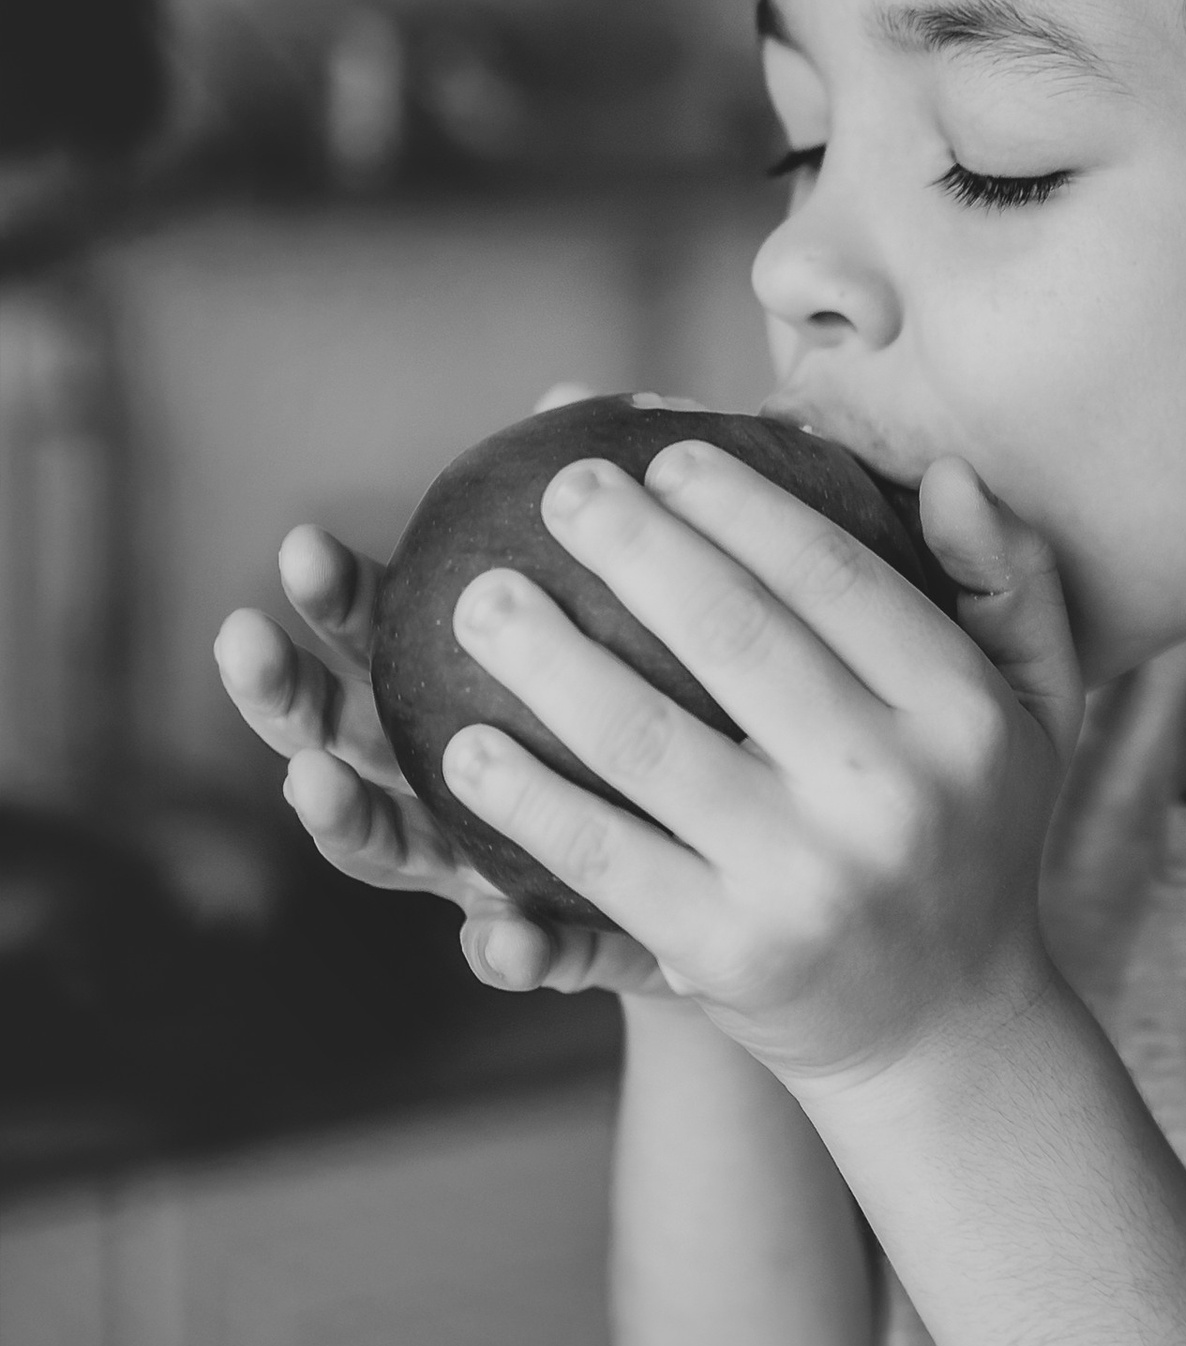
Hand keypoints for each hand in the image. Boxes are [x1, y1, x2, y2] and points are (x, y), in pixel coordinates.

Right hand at [211, 382, 668, 999]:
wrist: (781, 863)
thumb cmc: (698, 710)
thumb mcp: (658, 613)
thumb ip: (612, 524)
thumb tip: (576, 392)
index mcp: (458, 686)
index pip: (374, 631)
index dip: (330, 598)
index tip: (298, 546)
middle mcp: (451, 775)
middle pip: (340, 733)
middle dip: (282, 694)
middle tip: (245, 641)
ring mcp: (493, 868)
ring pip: (394, 849)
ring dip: (344, 819)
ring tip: (313, 787)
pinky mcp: (569, 943)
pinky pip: (533, 953)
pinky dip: (505, 950)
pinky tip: (501, 943)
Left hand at [431, 441, 1082, 1089]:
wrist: (946, 1033)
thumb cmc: (969, 837)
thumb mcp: (1035, 714)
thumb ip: (1009, 587)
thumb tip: (948, 475)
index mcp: (962, 716)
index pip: (833, 578)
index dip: (739, 504)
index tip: (662, 456)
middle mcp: (892, 792)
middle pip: (733, 636)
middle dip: (630, 545)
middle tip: (559, 491)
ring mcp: (806, 877)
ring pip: (646, 739)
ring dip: (544, 658)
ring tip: (479, 600)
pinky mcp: (728, 951)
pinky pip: (605, 854)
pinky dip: (527, 800)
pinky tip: (464, 750)